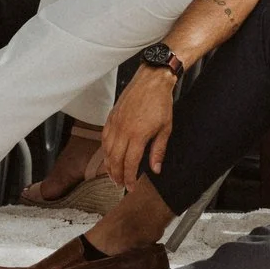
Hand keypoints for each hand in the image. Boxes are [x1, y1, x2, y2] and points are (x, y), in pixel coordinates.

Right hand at [100, 71, 176, 185]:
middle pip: (115, 159)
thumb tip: (156, 169)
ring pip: (106, 149)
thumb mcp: (165, 129)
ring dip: (108, 165)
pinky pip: (104, 137)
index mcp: (137, 135)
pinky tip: (108, 155)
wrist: (151, 81)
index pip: (129, 163)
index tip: (131, 187)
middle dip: (117, 175)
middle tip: (120, 185)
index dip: (129, 178)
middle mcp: (123, 130)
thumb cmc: (160, 103)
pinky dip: (105, 149)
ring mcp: (115, 123)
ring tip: (112, 174)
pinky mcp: (111, 116)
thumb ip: (158, 151)